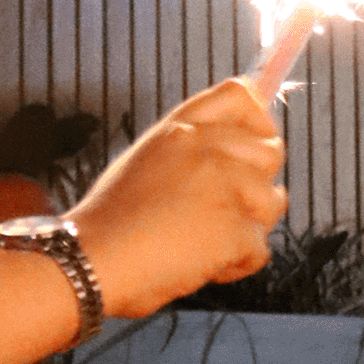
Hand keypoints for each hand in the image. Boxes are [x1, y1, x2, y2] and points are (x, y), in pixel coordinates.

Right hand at [70, 78, 285, 321]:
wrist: (90, 260)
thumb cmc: (108, 224)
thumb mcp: (145, 162)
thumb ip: (189, 151)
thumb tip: (231, 157)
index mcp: (181, 129)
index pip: (243, 96)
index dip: (259, 121)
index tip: (253, 146)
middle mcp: (208, 147)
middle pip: (272, 151)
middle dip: (255, 185)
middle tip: (218, 212)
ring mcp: (225, 186)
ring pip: (273, 203)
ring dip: (246, 229)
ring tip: (202, 244)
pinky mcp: (234, 228)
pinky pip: (258, 250)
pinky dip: (234, 266)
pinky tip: (198, 267)